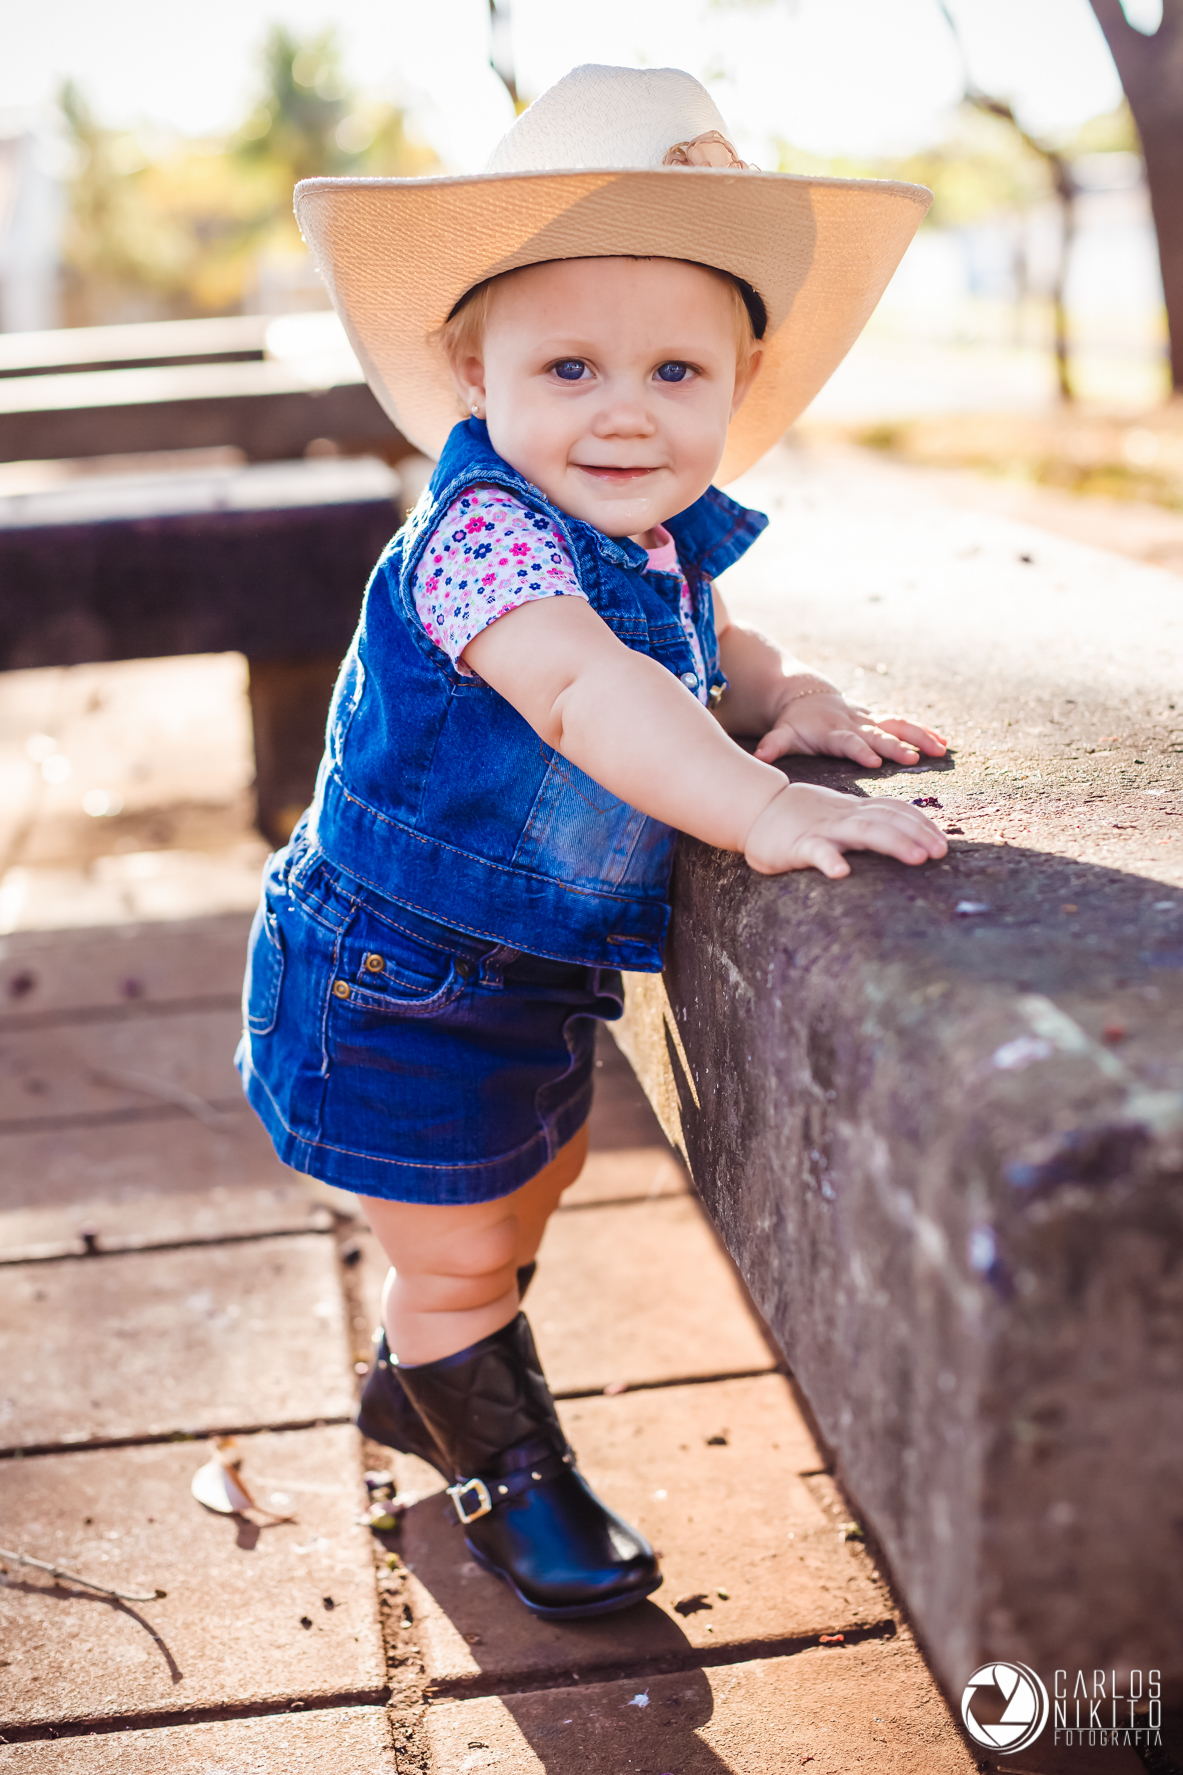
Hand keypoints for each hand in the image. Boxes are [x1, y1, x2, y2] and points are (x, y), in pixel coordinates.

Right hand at [743, 781, 946, 879]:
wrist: (756, 809)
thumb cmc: (801, 818)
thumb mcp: (839, 816)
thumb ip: (866, 823)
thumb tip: (902, 837)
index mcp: (855, 811)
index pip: (895, 811)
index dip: (921, 824)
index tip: (942, 843)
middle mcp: (845, 817)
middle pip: (887, 821)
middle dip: (917, 834)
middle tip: (941, 853)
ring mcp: (823, 829)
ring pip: (862, 832)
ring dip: (892, 843)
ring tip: (916, 858)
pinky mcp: (798, 845)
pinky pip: (816, 851)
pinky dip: (829, 859)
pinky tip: (841, 872)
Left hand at [754, 691, 946, 768]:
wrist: (804, 696)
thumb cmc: (794, 724)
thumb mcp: (782, 734)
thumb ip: (773, 747)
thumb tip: (757, 758)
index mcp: (833, 732)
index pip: (848, 742)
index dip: (860, 750)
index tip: (874, 760)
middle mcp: (855, 724)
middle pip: (878, 735)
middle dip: (896, 746)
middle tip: (913, 758)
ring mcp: (869, 720)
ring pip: (898, 726)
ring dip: (920, 737)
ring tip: (941, 750)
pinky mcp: (878, 719)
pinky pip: (905, 725)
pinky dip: (924, 732)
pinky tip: (945, 743)